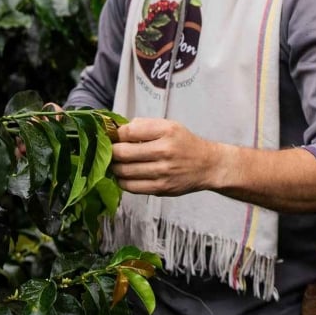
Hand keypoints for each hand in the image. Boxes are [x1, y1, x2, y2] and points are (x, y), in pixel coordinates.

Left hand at [109, 118, 225, 196]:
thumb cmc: (185, 143)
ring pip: (124, 171)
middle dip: (111, 151)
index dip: (116, 134)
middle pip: (123, 153)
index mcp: (166, 131)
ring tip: (114, 163)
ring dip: (114, 167)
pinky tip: (123, 176)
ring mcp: (163, 172)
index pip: (130, 131)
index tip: (112, 136)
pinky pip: (132, 187)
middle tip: (108, 150)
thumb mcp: (169, 126)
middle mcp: (165, 151)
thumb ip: (144, 126)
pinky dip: (122, 181)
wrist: (207, 165)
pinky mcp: (161, 188)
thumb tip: (118, 130)